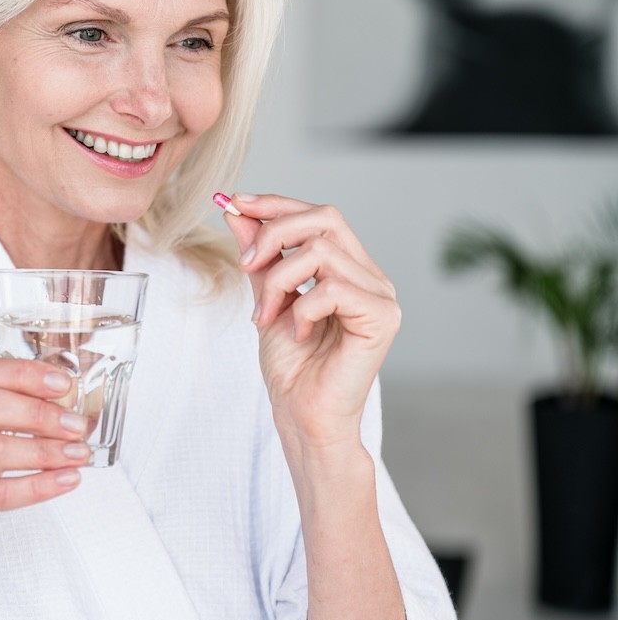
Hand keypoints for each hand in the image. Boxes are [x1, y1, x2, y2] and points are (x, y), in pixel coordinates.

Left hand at [222, 194, 400, 453]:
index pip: (319, 215)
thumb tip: (237, 212)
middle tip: (246, 265)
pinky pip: (332, 289)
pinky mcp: (382, 318)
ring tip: (265, 315)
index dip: (277, 204)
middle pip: (326, 218)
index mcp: (348, 268)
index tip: (235, 203)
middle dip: (275, 233)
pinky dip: (302, 309)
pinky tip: (298, 334)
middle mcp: (370, 276)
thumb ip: (261, 257)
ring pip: (321, 251)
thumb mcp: (266, 298)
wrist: (302, 415)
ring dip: (278, 280)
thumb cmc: (291, 367)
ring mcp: (381, 296)